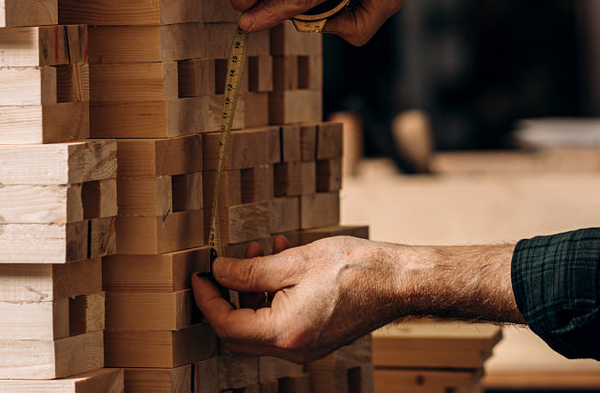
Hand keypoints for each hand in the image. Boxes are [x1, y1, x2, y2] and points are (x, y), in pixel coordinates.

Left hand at [192, 236, 402, 362]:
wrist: (399, 282)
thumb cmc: (357, 268)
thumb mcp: (296, 261)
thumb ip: (251, 270)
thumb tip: (219, 271)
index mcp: (285, 332)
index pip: (227, 325)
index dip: (208, 299)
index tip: (200, 275)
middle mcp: (293, 349)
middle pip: (239, 332)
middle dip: (228, 295)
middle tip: (224, 265)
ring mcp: (305, 347)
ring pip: (259, 325)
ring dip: (252, 290)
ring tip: (259, 250)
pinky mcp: (315, 338)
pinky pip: (280, 323)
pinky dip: (272, 296)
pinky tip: (280, 263)